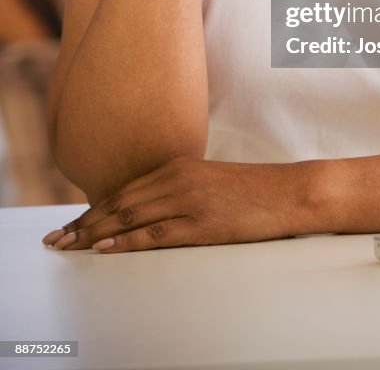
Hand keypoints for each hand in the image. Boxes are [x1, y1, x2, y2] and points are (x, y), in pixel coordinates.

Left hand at [41, 156, 304, 251]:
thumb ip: (178, 189)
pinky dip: (126, 242)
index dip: (92, 208)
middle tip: (57, 239)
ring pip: (130, 217)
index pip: (124, 189)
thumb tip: (146, 210)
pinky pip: (156, 234)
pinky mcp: (202, 223)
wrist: (287, 191)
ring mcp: (189, 200)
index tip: (70, 224)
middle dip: (83, 222)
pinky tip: (105, 249)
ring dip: (95, 233)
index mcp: (178, 165)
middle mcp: (178, 178)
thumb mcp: (208, 182)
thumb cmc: (252, 190)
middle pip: (119, 203)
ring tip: (70, 246)